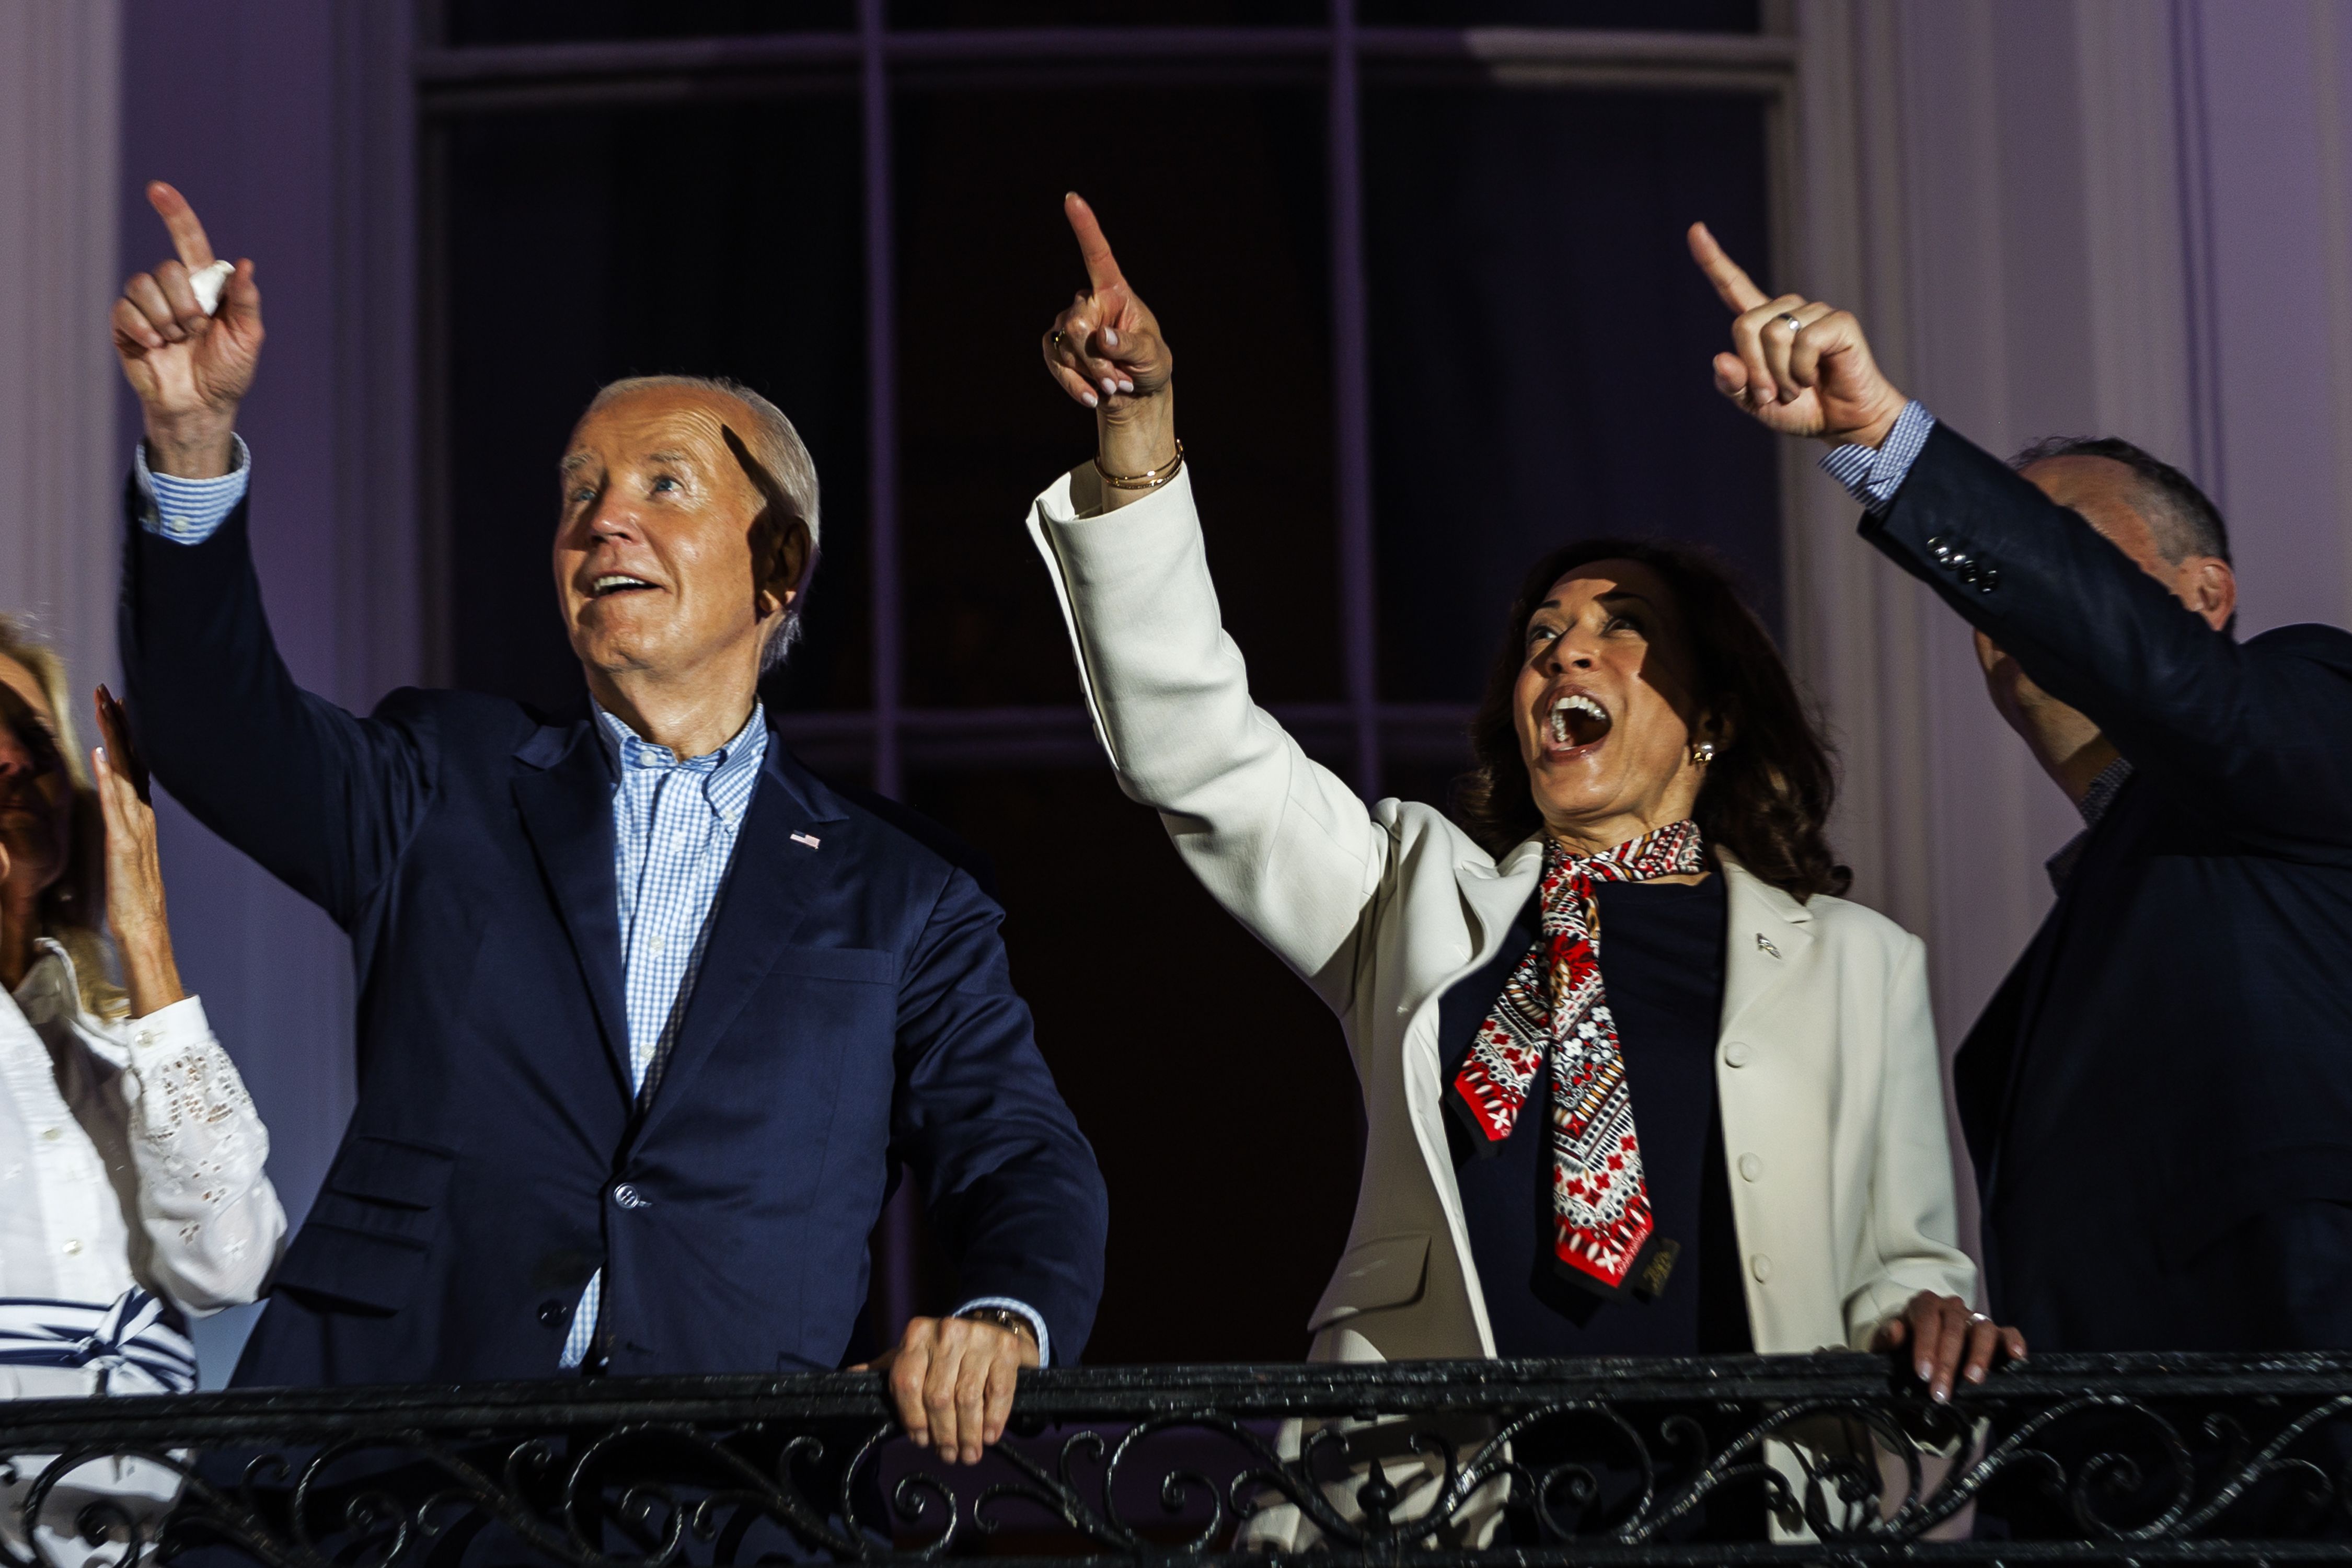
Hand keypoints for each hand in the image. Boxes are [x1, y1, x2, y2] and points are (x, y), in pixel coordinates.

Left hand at [91, 687, 183, 1016]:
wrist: (145, 931)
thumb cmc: (133, 900)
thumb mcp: (128, 857)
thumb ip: (126, 829)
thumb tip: (118, 806)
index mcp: (142, 819)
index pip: (136, 768)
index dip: (127, 737)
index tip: (119, 706)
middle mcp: (142, 817)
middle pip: (132, 763)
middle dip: (120, 726)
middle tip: (110, 692)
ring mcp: (135, 829)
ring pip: (125, 775)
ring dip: (115, 740)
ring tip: (107, 709)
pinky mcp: (123, 845)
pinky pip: (116, 806)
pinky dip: (109, 780)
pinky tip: (100, 757)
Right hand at [113, 182, 262, 477]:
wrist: (202, 407)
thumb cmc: (228, 373)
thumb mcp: (247, 338)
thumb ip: (245, 301)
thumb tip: (245, 263)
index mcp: (205, 287)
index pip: (188, 242)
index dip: (174, 214)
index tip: (158, 189)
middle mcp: (174, 291)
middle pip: (167, 269)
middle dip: (185, 302)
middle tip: (195, 329)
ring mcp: (148, 308)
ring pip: (142, 286)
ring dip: (165, 317)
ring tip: (177, 341)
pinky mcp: (126, 326)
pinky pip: (124, 310)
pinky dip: (143, 327)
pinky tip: (156, 346)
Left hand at [855, 1313, 1038, 1464]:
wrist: (990, 1327)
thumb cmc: (944, 1352)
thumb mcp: (913, 1355)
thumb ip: (886, 1368)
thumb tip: (850, 1376)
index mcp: (916, 1334)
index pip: (907, 1384)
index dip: (912, 1418)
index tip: (920, 1441)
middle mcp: (946, 1331)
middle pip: (939, 1396)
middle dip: (943, 1434)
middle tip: (949, 1456)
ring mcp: (978, 1338)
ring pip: (968, 1398)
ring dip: (968, 1435)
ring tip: (968, 1455)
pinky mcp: (1005, 1348)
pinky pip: (998, 1392)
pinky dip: (993, 1419)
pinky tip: (989, 1437)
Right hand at [1042, 194, 1174, 493]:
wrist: (1136, 395)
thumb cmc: (1150, 365)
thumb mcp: (1153, 356)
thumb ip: (1131, 346)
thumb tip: (1104, 339)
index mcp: (1115, 292)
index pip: (1098, 254)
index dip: (1085, 227)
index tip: (1072, 198)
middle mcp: (1089, 302)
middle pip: (1076, 323)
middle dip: (1096, 359)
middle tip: (1119, 380)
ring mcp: (1069, 324)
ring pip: (1065, 346)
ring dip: (1091, 374)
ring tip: (1114, 385)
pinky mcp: (1057, 347)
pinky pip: (1054, 360)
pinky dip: (1073, 383)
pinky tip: (1092, 397)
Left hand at [1687, 221, 1906, 448]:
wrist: (1841, 422)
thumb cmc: (1799, 408)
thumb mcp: (1754, 403)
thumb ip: (1733, 385)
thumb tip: (1720, 360)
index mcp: (1762, 324)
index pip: (1733, 287)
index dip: (1713, 261)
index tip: (1695, 230)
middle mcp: (1786, 311)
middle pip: (1745, 324)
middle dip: (1753, 368)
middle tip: (1772, 394)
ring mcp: (1813, 312)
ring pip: (1774, 335)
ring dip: (1780, 376)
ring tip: (1796, 389)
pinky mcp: (1838, 321)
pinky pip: (1804, 342)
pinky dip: (1802, 372)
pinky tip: (1814, 379)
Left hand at [1871, 1290, 2027, 1402]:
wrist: (1920, 1349)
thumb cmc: (1902, 1346)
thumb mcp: (1886, 1344)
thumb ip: (1886, 1338)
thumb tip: (1895, 1331)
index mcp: (1924, 1305)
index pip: (1926, 1320)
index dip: (1925, 1347)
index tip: (1923, 1374)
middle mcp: (1952, 1307)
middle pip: (1954, 1328)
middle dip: (1947, 1362)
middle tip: (1940, 1392)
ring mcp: (1975, 1319)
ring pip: (1982, 1329)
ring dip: (1979, 1355)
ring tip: (1972, 1379)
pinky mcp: (1995, 1333)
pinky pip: (2008, 1331)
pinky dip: (2013, 1341)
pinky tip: (2017, 1355)